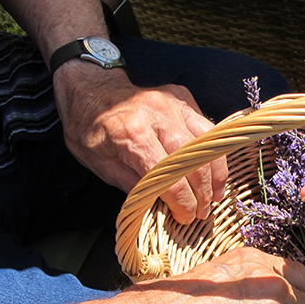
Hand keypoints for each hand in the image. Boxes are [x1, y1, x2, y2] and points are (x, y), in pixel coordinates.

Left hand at [53, 63, 226, 223]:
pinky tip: (212, 170)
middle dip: (202, 194)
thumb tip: (161, 206)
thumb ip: (132, 185)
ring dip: (216, 174)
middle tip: (201, 212)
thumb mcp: (100, 163)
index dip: (182, 203)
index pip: (169, 177)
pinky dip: (213, 151)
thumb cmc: (89, 126)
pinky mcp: (182, 98)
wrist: (90, 85)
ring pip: (208, 144)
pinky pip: (207, 128)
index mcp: (133, 134)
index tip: (185, 218)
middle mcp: (158, 116)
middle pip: (194, 163)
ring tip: (215, 195)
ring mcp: (173, 104)